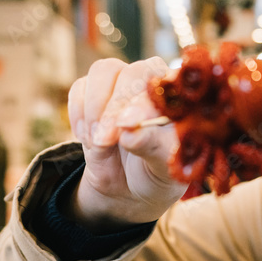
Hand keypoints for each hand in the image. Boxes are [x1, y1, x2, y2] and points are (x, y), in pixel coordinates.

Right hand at [68, 57, 187, 230]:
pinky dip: (79, 114)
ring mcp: (124, 84)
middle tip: (105, 139)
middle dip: (116, 106)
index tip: (127, 126)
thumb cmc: (156, 175)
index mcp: (182, 101)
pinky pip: (80, 87)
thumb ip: (152, 148)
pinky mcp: (96, 92)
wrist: (127, 190)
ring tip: (98, 142)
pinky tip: (89, 139)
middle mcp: (155, 85)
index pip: (170, 85)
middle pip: (135, 72)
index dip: (146, 102)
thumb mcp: (162, 170)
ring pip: (104, 71)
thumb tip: (130, 132)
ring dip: (95, 107)